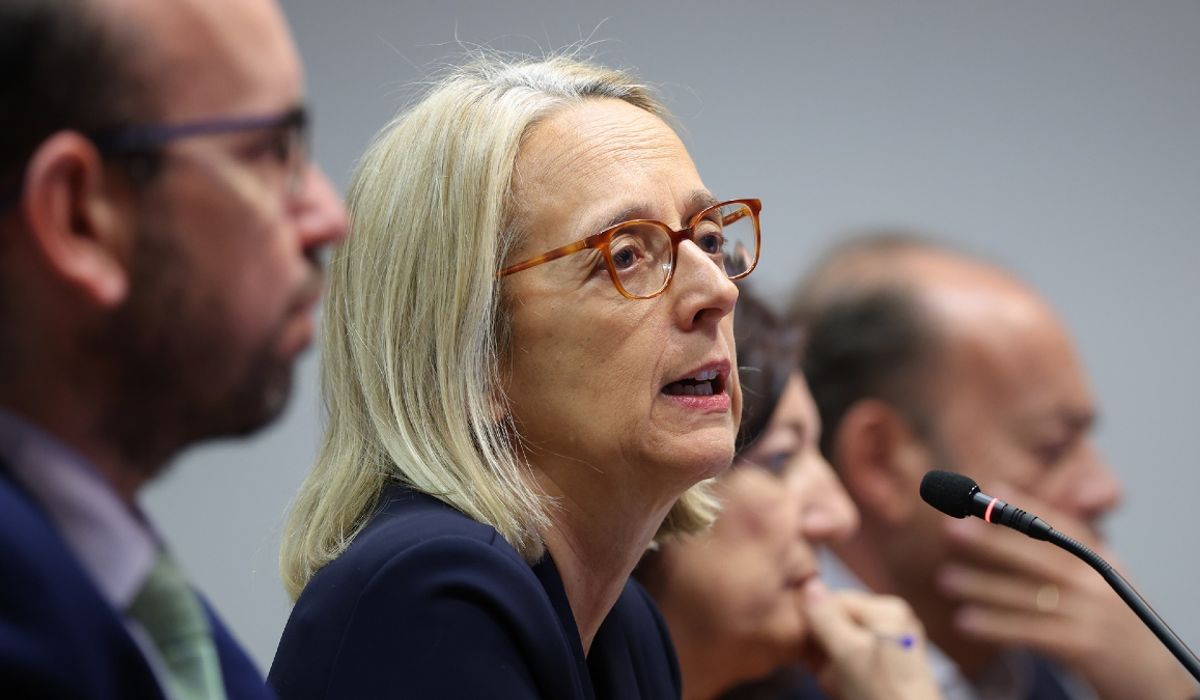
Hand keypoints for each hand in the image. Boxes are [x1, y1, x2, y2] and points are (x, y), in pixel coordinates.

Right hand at [802, 579, 943, 699]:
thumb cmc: (882, 696)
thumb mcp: (847, 654)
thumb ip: (826, 618)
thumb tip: (809, 584)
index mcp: (888, 609)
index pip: (834, 600)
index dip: (814, 623)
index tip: (804, 648)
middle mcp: (894, 621)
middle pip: (838, 623)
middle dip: (825, 650)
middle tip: (828, 673)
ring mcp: (893, 643)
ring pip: (841, 646)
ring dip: (832, 668)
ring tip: (841, 686)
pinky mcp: (889, 666)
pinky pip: (853, 662)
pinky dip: (843, 677)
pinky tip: (847, 690)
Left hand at [936, 486, 1196, 699]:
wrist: (1153, 680)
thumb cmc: (1117, 630)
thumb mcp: (1101, 586)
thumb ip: (1067, 560)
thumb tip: (1017, 529)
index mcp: (1099, 562)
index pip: (1060, 527)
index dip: (1024, 506)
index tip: (991, 489)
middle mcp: (1097, 583)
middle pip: (1039, 555)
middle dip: (993, 540)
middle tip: (952, 529)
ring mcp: (1092, 614)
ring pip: (1028, 595)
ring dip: (983, 586)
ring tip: (945, 579)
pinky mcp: (1084, 647)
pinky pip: (1031, 632)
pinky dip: (996, 626)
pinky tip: (966, 621)